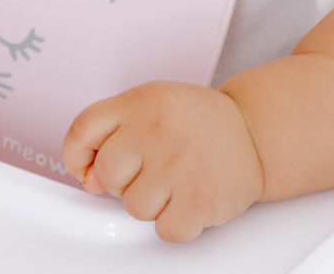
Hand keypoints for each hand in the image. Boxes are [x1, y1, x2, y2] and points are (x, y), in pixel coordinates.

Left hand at [63, 81, 264, 241]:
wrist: (255, 132)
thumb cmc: (199, 122)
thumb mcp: (152, 104)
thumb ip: (113, 130)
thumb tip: (88, 177)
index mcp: (140, 103)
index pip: (83, 130)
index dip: (77, 157)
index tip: (88, 169)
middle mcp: (157, 130)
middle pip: (107, 175)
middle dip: (123, 181)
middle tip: (150, 170)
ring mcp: (178, 165)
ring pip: (133, 208)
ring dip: (153, 203)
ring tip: (176, 182)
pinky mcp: (200, 199)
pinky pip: (164, 230)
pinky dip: (177, 223)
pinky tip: (190, 198)